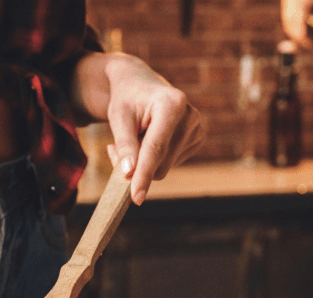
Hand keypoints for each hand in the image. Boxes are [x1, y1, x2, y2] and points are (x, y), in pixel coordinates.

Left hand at [71, 52, 203, 204]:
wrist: (141, 84)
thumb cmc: (127, 98)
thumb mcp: (118, 117)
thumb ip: (124, 145)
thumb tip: (129, 174)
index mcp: (172, 104)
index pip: (156, 148)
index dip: (144, 174)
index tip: (136, 198)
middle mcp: (191, 116)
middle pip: (160, 163)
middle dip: (137, 165)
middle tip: (115, 149)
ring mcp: (197, 129)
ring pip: (165, 167)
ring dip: (144, 162)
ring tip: (136, 137)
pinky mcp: (198, 139)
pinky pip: (171, 164)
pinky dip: (155, 159)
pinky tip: (150, 140)